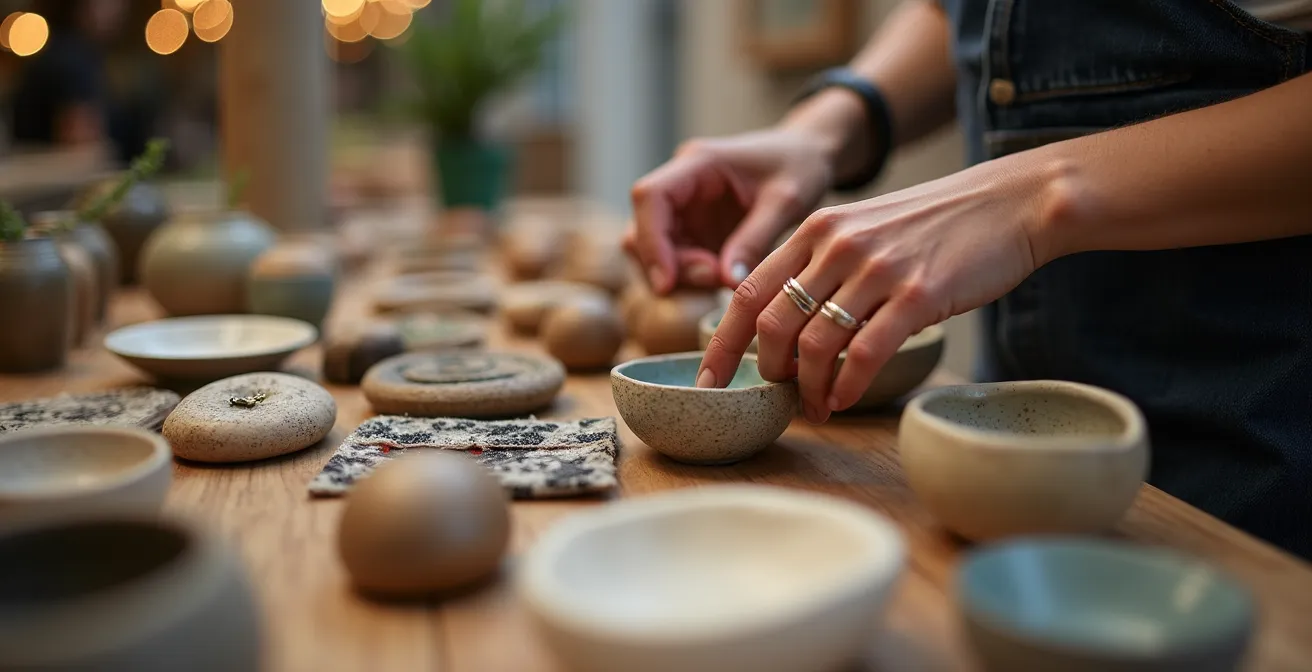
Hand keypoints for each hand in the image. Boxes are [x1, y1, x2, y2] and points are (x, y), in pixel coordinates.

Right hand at [624, 127, 834, 293]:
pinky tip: (725, 277)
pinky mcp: (694, 230)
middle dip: (669, 264)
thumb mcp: (786, 201)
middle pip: (644, 229)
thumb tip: (727, 280)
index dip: (650, 240)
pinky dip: (693, 277)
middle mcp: (681, 185)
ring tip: (724, 278)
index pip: (649, 197)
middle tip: (714, 279)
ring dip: (680, 274)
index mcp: (698, 164)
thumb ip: (756, 239)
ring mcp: (685, 209)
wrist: (807, 156)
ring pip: (655, 250)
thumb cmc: (799, 166)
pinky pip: (676, 260)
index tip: (667, 281)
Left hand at [698, 153, 1067, 421]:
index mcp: (816, 229)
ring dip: (809, 387)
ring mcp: (877, 269)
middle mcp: (837, 245)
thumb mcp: (864, 228)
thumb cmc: (936, 225)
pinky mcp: (918, 295)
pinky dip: (848, 385)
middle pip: (773, 322)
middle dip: (767, 370)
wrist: (1011, 201)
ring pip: (816, 343)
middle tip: (779, 394)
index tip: (710, 380)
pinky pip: (865, 353)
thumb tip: (784, 322)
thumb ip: (821, 263)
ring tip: (817, 407)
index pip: (747, 290)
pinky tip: (845, 399)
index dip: (723, 341)